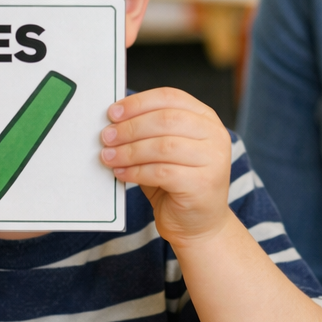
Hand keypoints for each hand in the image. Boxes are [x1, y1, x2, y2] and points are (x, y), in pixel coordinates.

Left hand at [100, 88, 232, 245]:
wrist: (198, 224)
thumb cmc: (177, 183)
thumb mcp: (165, 150)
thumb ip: (148, 131)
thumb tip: (114, 119)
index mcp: (206, 118)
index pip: (170, 97)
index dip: (138, 103)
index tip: (113, 112)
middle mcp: (215, 135)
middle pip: (166, 120)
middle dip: (130, 127)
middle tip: (107, 137)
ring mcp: (213, 160)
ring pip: (163, 146)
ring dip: (129, 151)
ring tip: (109, 156)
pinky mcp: (202, 184)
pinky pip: (161, 172)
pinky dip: (136, 172)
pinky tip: (121, 173)